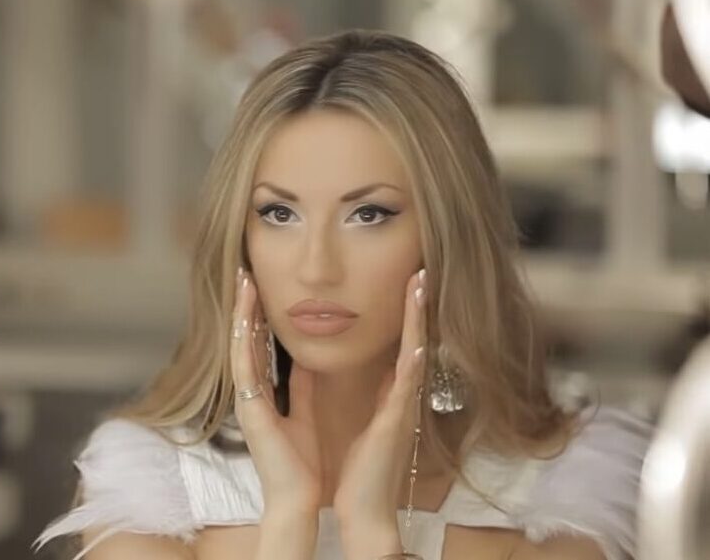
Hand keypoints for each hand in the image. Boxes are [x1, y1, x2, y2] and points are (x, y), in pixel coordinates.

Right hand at [230, 267, 322, 512]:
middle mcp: (249, 393)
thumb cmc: (300, 462)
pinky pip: (245, 367)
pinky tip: (247, 316)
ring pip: (241, 347)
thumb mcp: (304, 413)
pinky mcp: (249, 408)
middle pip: (245, 341)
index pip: (258, 347)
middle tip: (247, 275)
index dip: (257, 317)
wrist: (297, 497)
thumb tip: (305, 360)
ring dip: (242, 315)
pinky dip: (245, 340)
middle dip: (246, 307)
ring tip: (244, 283)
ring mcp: (245, 400)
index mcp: (262, 395)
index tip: (260, 288)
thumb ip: (301, 387)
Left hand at [332, 269, 427, 552]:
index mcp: (390, 396)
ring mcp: (402, 409)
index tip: (407, 285)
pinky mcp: (395, 424)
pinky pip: (405, 388)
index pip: (400, 346)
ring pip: (414, 355)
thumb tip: (365, 366)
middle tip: (419, 273)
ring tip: (420, 288)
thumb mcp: (361, 419)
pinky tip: (419, 343)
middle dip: (416, 308)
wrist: (364, 509)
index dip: (405, 316)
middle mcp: (401, 397)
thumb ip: (370, 392)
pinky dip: (413, 365)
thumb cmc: (363, 470)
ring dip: (418, 322)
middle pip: (414, 342)